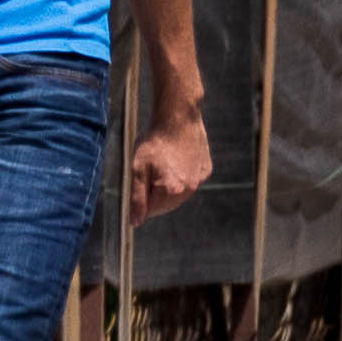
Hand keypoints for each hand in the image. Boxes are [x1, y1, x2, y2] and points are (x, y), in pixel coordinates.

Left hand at [129, 99, 211, 222]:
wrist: (177, 117)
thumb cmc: (153, 141)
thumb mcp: (137, 169)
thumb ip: (137, 198)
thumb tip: (135, 223)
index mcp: (171, 191)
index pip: (151, 211)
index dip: (141, 199)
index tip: (138, 180)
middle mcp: (189, 189)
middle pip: (167, 205)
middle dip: (155, 194)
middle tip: (149, 171)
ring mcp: (200, 179)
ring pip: (180, 194)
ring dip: (169, 186)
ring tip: (162, 164)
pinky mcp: (206, 170)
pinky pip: (191, 180)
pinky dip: (182, 175)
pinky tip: (176, 159)